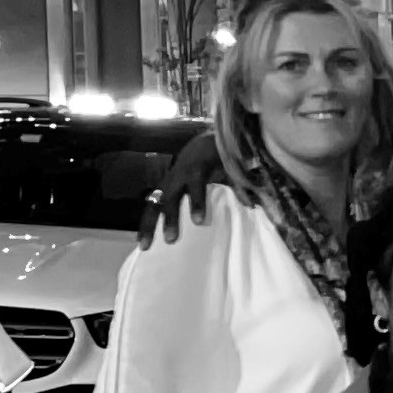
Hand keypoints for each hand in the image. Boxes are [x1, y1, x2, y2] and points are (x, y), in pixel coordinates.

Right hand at [138, 131, 242, 248]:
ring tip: (145, 246)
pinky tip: (141, 242)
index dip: (196, 202)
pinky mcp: (161, 189)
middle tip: (171, 239)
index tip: (199, 221)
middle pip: (170, 196)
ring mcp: (167, 183)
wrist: (201, 146)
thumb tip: (251, 204)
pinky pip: (150, 207)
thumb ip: (239, 183)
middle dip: (169, 218)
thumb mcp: (230, 167)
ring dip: (149, 224)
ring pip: (154, 203)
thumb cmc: (218, 159)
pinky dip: (145, 224)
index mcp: (197, 168)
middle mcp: (178, 175)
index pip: (195, 184)